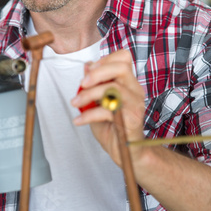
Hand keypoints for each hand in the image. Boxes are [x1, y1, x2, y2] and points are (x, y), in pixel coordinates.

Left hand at [71, 50, 145, 166]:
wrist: (126, 153)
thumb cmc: (113, 126)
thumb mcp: (99, 102)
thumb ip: (94, 84)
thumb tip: (86, 65)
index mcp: (128, 83)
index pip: (124, 58)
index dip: (104, 59)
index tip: (88, 71)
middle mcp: (135, 91)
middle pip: (121, 68)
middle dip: (97, 72)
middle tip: (82, 83)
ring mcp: (135, 105)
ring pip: (113, 88)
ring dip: (89, 94)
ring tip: (75, 103)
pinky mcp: (131, 120)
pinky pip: (108, 111)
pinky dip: (88, 115)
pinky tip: (78, 120)